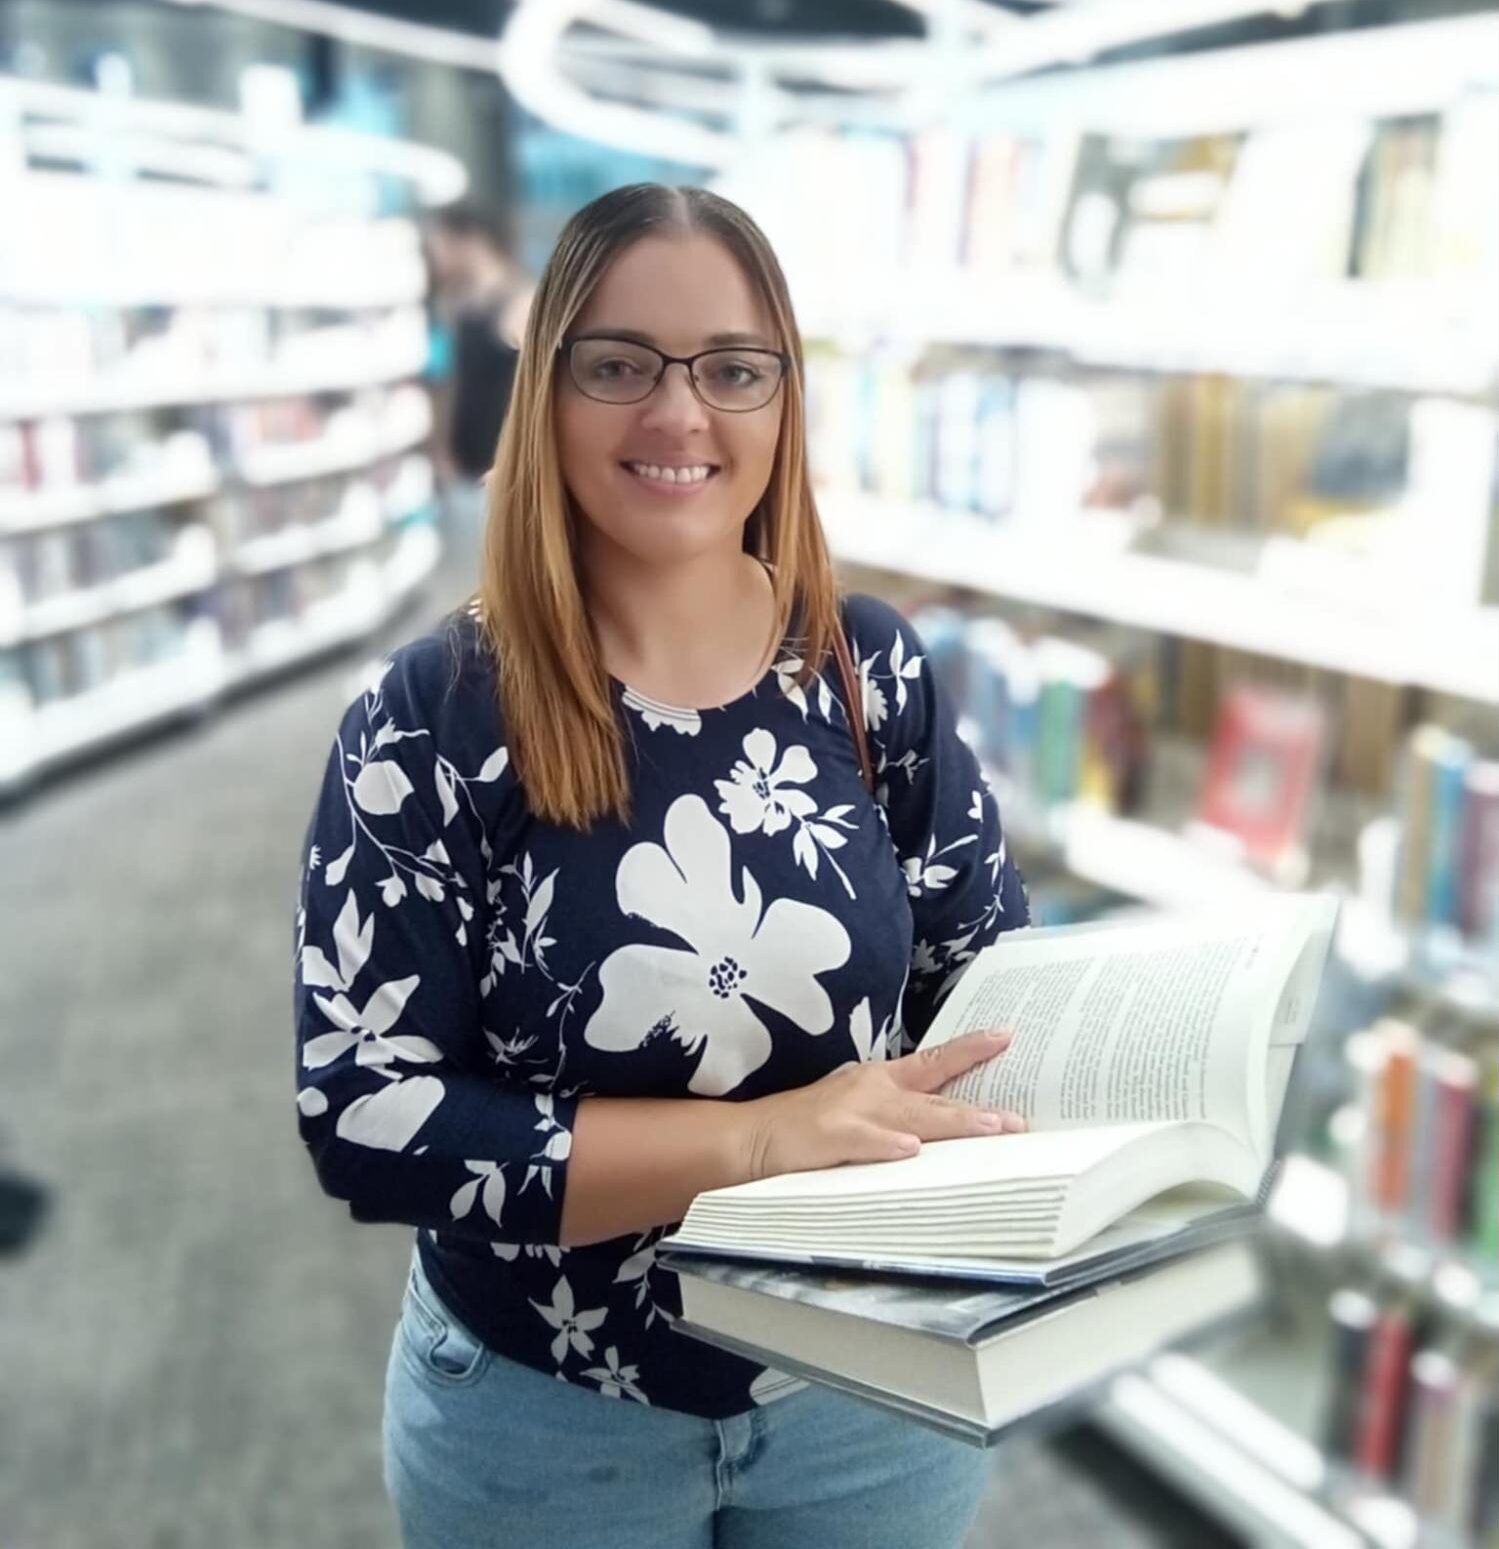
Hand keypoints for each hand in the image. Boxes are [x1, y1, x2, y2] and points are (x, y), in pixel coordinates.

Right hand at [737, 1029, 1026, 1182]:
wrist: (753, 1136)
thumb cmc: (809, 1125)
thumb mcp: (858, 1108)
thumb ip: (900, 1111)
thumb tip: (951, 1124)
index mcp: (881, 1081)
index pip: (934, 1062)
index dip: (971, 1050)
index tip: (1007, 1036)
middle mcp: (872, 1090)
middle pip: (934, 1096)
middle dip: (978, 1108)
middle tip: (1018, 1120)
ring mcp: (852, 1112)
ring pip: (912, 1118)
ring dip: (952, 1123)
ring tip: (989, 1128)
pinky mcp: (830, 1138)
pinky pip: (865, 1142)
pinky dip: (887, 1145)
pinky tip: (911, 1150)